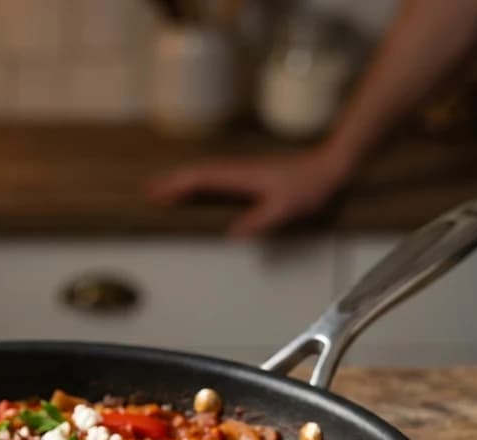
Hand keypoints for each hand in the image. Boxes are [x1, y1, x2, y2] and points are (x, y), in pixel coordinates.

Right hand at [147, 149, 350, 237]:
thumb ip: (258, 221)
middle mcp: (237, 170)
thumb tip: (232, 234)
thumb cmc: (308, 186)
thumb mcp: (284, 208)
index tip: (156, 194)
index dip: (177, 186)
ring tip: (163, 190)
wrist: (329, 167)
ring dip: (182, 180)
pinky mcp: (249, 175)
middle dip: (171, 182)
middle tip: (148, 192)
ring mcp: (242, 171)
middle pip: (196, 173)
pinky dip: (198, 182)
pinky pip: (215, 177)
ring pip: (204, 173)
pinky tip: (196, 189)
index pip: (201, 179)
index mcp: (240, 177)